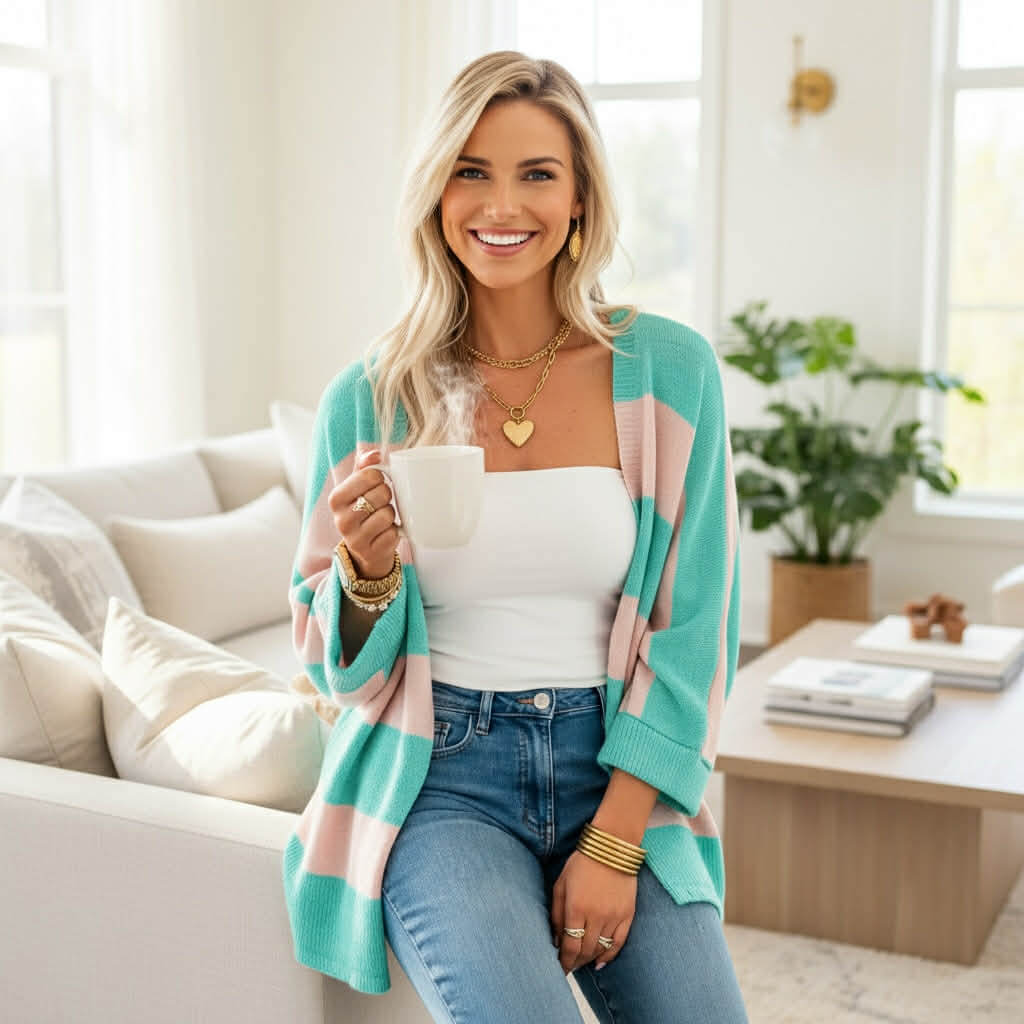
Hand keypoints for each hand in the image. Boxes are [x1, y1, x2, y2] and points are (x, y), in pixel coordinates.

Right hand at [328, 449, 398, 579]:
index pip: (370, 475)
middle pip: (382, 493)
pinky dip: (394, 532)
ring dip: (390, 515)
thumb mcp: (357, 487)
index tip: (375, 484)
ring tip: (380, 519)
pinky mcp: (370, 552)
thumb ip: (364, 466)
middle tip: (379, 504)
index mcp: (336, 498)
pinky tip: (383, 534)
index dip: (380, 478)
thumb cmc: (362, 511)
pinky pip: (393, 533)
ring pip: (388, 514)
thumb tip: (376, 454)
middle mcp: (341, 520)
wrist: (364, 550)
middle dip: (386, 496)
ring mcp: (355, 539)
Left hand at [550, 850, 636, 974]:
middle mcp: (596, 916)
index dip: (564, 962)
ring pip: (600, 949)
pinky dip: (609, 956)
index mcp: (576, 908)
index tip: (559, 970)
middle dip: (575, 962)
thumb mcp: (561, 884)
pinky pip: (618, 943)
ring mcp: (614, 917)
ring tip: (581, 962)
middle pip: (585, 951)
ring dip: (589, 959)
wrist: (612, 847)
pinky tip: (600, 962)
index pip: (569, 946)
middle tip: (569, 966)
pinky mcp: (628, 915)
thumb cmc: (582, 863)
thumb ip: (556, 913)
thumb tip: (556, 939)